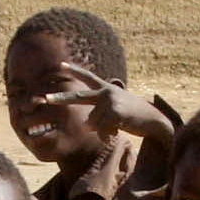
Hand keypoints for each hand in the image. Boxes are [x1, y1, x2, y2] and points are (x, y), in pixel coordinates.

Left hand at [31, 74, 175, 144]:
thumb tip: (86, 126)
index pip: (88, 77)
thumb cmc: (134, 116)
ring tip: (118, 126)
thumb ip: (99, 114)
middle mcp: (106, 92)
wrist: (154, 120)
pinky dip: (108, 134)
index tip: (61, 65)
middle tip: (46, 98)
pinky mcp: (114, 112)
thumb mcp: (116, 109)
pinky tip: (120, 130)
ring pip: (92, 122)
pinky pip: (101, 128)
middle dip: (61, 98)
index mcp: (106, 89)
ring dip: (103, 130)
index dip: (74, 71)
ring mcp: (110, 101)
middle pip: (78, 97)